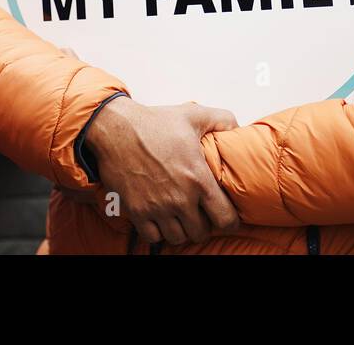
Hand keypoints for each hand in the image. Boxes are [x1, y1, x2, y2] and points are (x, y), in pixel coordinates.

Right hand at [87, 97, 239, 245]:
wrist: (117, 129)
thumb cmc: (154, 122)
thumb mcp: (194, 115)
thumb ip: (222, 120)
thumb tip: (237, 128)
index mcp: (198, 178)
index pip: (224, 218)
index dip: (230, 221)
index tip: (226, 217)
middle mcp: (179, 198)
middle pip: (200, 233)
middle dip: (204, 225)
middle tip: (200, 214)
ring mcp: (157, 207)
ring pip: (178, 237)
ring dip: (181, 229)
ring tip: (181, 217)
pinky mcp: (137, 211)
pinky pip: (153, 237)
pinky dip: (158, 232)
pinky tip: (160, 218)